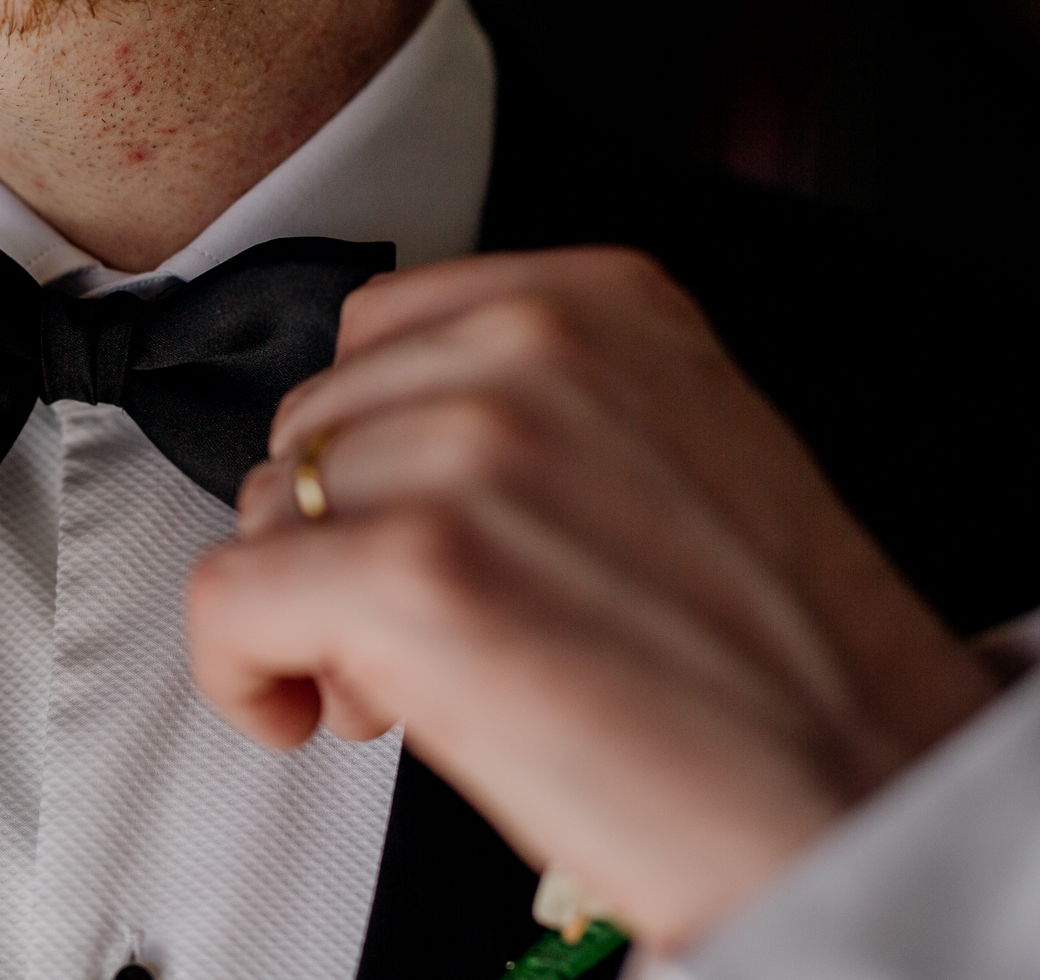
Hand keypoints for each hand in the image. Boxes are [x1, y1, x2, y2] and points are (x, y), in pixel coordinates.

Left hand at [187, 248, 996, 950]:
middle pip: (313, 425)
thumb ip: (537, 410)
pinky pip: (229, 599)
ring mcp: (468, 450)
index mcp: (598, 302)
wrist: (861, 789)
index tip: (391, 516)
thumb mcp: (671, 444)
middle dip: (336, 533)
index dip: (368, 448)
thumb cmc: (773, 656)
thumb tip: (392, 456)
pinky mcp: (411, 570)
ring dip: (305, 608)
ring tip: (399, 681)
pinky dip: (239, 669)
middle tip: (406, 629)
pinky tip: (302, 707)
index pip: (377, 334)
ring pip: (265, 509)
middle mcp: (530, 353)